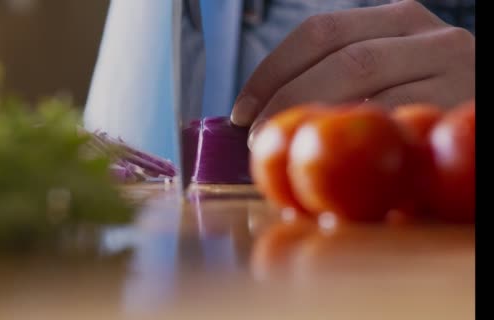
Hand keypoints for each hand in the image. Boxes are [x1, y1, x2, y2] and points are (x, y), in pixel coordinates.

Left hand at [230, 0, 474, 146]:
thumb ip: (342, 80)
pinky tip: (336, 157)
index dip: (271, 71)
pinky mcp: (462, 101)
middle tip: (258, 137)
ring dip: (314, 119)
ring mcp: (452, 65)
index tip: (242, 110)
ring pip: (365, 84)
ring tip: (288, 148)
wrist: (482, 129)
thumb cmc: (432, 99)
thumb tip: (266, 113)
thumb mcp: (392, 74)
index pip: (319, 31)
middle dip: (286, 98)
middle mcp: (425, 33)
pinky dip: (356, 139)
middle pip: (338, 57)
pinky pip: (396, 120)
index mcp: (396, 20)